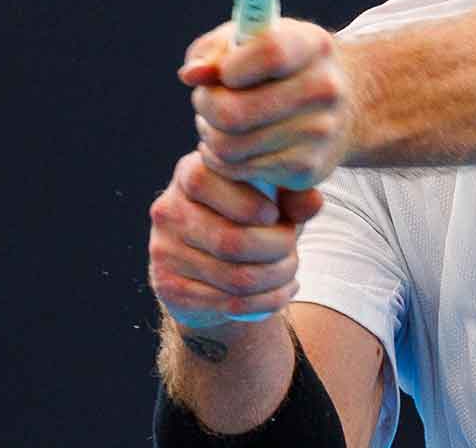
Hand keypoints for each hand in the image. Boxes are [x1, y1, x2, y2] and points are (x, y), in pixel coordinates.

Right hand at [147, 149, 324, 328]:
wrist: (216, 268)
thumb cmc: (251, 218)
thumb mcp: (274, 199)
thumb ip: (294, 195)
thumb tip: (312, 202)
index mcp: (190, 173)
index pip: (204, 182)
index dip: (247, 203)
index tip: (275, 216)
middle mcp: (168, 210)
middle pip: (231, 240)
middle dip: (277, 249)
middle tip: (291, 249)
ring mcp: (163, 251)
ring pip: (236, 277)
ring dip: (277, 278)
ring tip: (290, 272)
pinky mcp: (168, 287)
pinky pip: (229, 303)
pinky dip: (266, 302)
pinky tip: (279, 292)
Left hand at [179, 19, 360, 190]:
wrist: (338, 107)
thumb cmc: (278, 68)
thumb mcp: (250, 41)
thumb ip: (213, 51)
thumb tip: (192, 75)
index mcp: (313, 46)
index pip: (270, 54)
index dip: (231, 66)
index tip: (224, 71)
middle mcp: (324, 89)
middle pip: (234, 113)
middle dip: (206, 106)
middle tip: (207, 100)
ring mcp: (320, 132)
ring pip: (229, 146)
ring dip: (210, 134)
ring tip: (219, 123)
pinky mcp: (308, 168)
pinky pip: (238, 170)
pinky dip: (222, 159)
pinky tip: (232, 143)